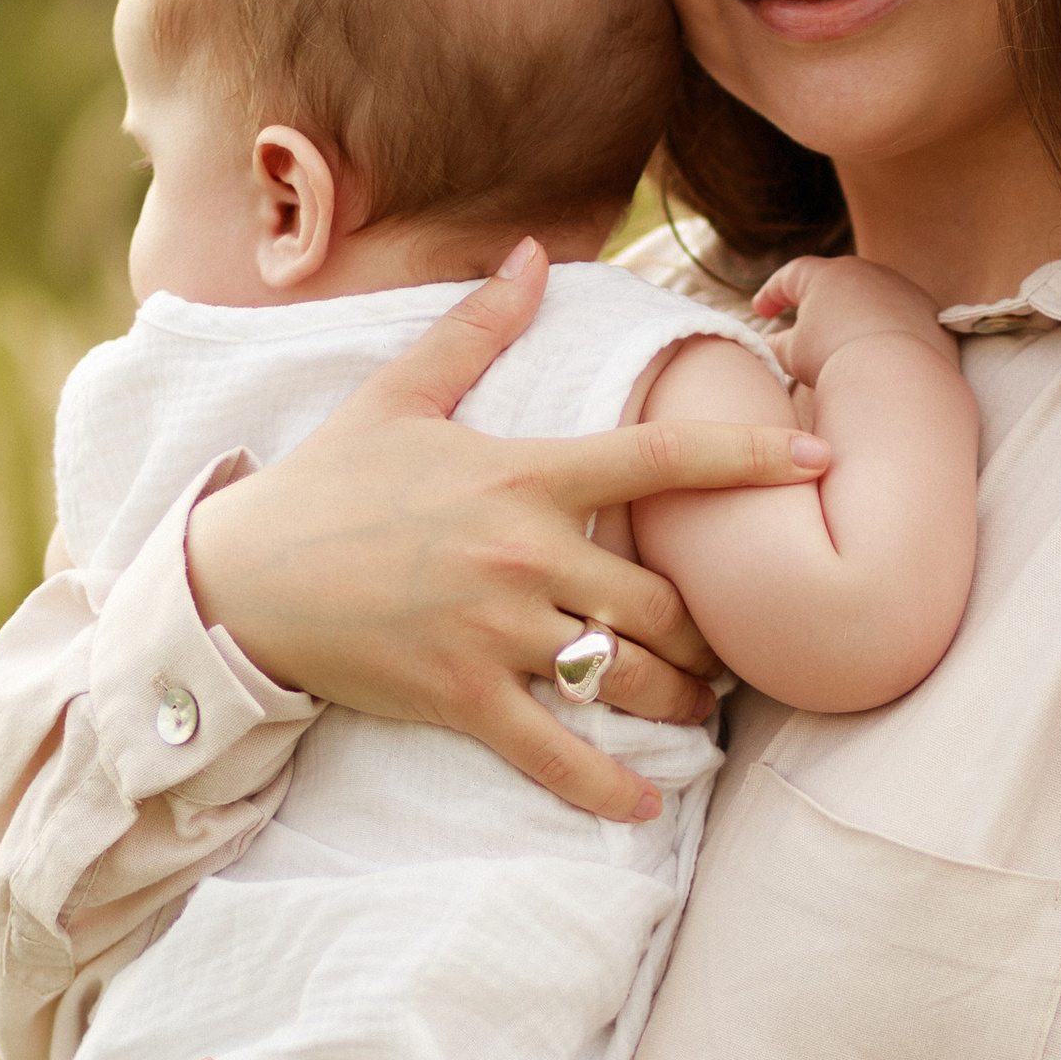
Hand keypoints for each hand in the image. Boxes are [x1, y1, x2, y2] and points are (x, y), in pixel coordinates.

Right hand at [184, 238, 831, 822]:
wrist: (239, 576)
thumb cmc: (326, 484)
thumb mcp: (399, 395)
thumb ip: (478, 329)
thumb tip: (533, 253)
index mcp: (523, 475)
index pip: (661, 458)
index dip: (750, 458)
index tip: (821, 461)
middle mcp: (522, 554)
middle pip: (661, 600)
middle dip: (710, 630)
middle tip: (730, 643)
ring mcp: (494, 631)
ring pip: (624, 677)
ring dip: (678, 701)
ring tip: (699, 709)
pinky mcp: (461, 696)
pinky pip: (553, 753)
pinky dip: (604, 788)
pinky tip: (646, 806)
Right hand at [754, 253, 957, 391]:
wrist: (899, 376)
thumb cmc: (836, 360)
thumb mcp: (793, 355)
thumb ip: (774, 346)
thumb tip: (766, 344)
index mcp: (826, 274)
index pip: (791, 275)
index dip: (772, 293)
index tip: (761, 311)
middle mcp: (865, 271)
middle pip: (834, 281)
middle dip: (816, 298)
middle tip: (801, 317)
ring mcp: (901, 287)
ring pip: (870, 297)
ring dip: (853, 314)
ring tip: (842, 341)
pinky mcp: (928, 310)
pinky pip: (899, 316)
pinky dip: (885, 330)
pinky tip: (880, 352)